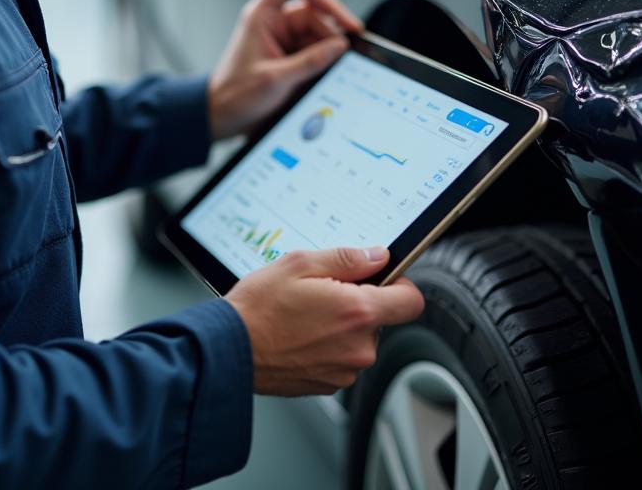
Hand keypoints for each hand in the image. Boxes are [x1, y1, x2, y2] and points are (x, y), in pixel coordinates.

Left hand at [207, 0, 362, 140]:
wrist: (224, 116)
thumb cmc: (235, 94)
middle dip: (331, 29)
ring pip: (318, 32)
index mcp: (262, 16)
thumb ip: (310, 61)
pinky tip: (331, 71)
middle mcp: (274, 22)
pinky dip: (326, 58)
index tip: (334, 9)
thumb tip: (340, 46)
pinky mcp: (291, 56)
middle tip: (348, 48)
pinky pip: (316, 49)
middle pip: (313, 11)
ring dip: (330, 46)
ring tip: (340, 64)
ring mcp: (283, 39)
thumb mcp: (275, 79)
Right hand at [225, 247, 423, 395]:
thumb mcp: (300, 264)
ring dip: (340, 325)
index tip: (382, 277)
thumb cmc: (259, 308)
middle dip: (357, 301)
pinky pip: (341, 357)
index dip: (399, 284)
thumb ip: (347, 259)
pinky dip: (326, 345)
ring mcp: (344, 370)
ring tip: (303, 314)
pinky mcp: (329, 384)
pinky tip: (299, 333)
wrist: (230, 350)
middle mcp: (358, 347)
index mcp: (357, 312)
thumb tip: (378, 256)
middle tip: (321, 291)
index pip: (411, 301)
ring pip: (358, 338)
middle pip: (380, 318)